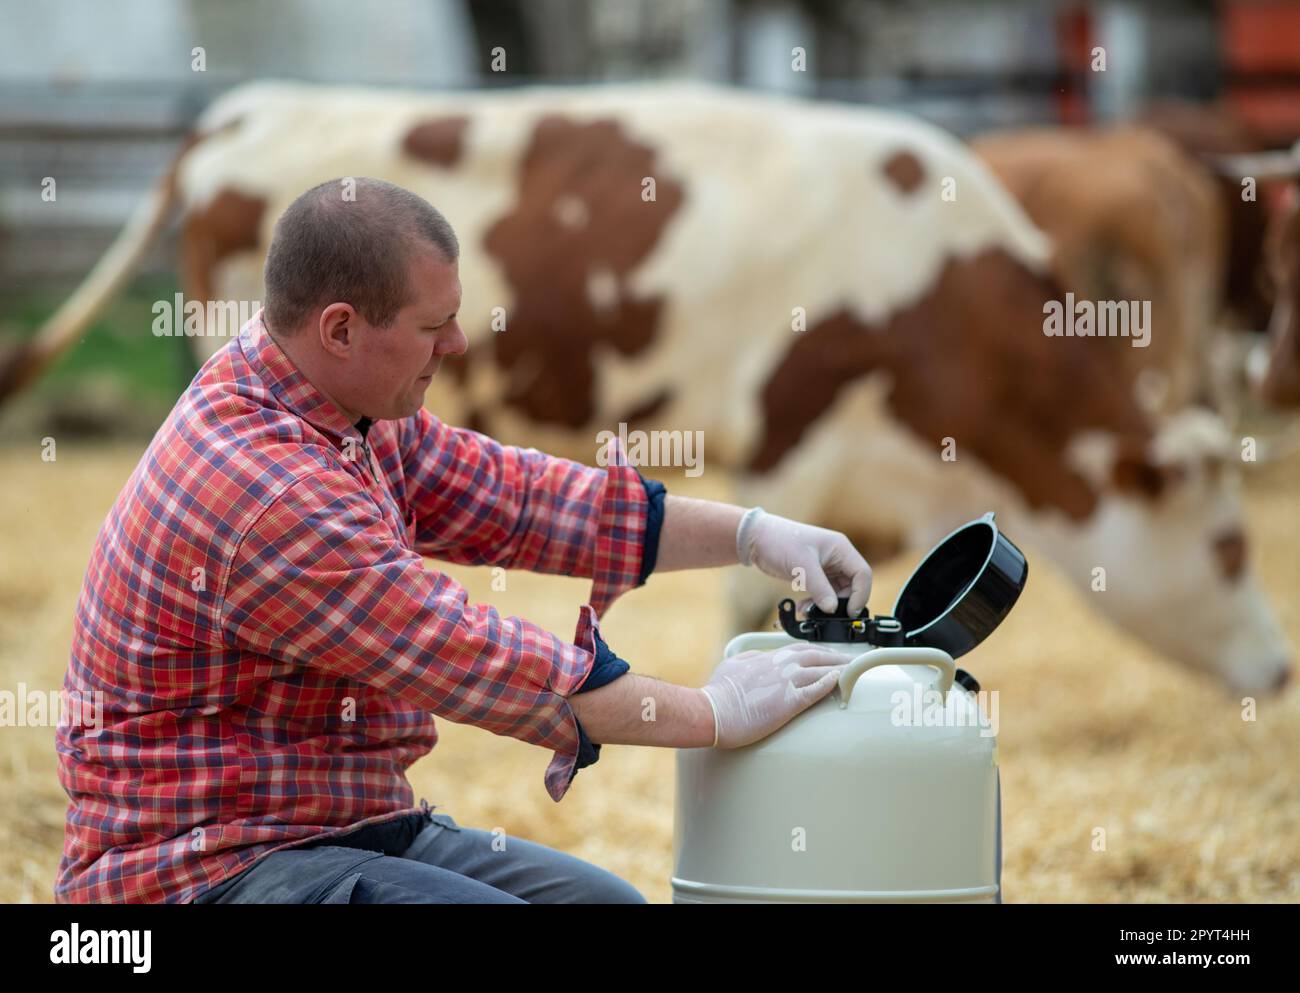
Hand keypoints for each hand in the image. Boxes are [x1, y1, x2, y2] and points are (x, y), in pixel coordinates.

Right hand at [700, 645, 846, 747]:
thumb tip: (755, 657)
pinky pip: (815, 691)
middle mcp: (779, 666)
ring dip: (839, 669)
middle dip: (835, 657)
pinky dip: (829, 685)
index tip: (828, 655)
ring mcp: (785, 683)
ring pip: (820, 671)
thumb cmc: (718, 692)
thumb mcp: (731, 665)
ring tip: (853, 671)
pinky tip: (840, 682)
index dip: (817, 651)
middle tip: (850, 661)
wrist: (713, 710)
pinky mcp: (788, 703)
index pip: (799, 649)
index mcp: (766, 657)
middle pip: (815, 656)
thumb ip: (748, 658)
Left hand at [736, 508, 871, 614]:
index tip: (849, 611)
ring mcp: (827, 567)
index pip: (862, 574)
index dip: (860, 595)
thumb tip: (832, 609)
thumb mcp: (801, 565)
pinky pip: (824, 594)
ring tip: (809, 610)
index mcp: (841, 548)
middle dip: (840, 603)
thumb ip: (819, 588)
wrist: (757, 539)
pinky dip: (816, 603)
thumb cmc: (779, 540)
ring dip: (826, 605)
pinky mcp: (815, 575)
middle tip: (824, 613)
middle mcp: (837, 557)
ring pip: (838, 593)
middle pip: (853, 586)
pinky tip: (804, 607)